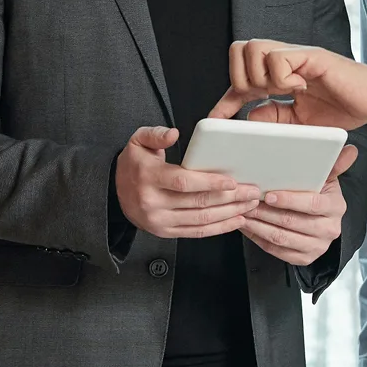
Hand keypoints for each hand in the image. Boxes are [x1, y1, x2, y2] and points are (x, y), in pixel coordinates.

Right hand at [115, 126, 260, 238]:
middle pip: (197, 203)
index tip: (231, 181)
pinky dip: (219, 228)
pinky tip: (235, 220)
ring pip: (201, 220)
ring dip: (229, 214)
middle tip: (252, 191)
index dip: (210, 183)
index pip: (184, 182)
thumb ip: (156, 134)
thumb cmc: (134, 164)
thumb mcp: (138, 141)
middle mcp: (154, 203)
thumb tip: (173, 133)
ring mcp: (160, 221)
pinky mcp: (166, 232)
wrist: (114, 191)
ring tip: (249, 205)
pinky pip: (196, 233)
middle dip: (229, 198)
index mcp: (149, 178)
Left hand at [209, 40, 366, 129]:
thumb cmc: (342, 108)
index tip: (216, 120)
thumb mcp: (300, 123)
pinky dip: (281, 77)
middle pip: (239, 50)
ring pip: (254, 48)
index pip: (240, 77)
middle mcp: (284, 59)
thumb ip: (275, 119)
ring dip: (260, 76)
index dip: (224, 99)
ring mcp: (296, 55)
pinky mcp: (311, 55)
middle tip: (262, 98)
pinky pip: (278, 58)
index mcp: (279, 75)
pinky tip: (298, 88)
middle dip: (241, 80)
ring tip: (281, 92)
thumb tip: (247, 117)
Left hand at [240, 145, 358, 265]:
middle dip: (266, 212)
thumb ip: (335, 163)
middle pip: (292, 222)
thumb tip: (351, 149)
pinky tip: (248, 227)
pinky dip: (259, 239)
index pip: (312, 204)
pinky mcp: (305, 259)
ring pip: (282, 238)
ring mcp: (318, 247)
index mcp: (336, 207)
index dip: (290, 200)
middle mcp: (330, 230)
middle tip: (248, 202)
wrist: (324, 221)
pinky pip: (277, 251)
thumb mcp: (328, 177)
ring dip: (259, 226)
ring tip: (244, 213)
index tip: (269, 195)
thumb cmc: (320, 192)